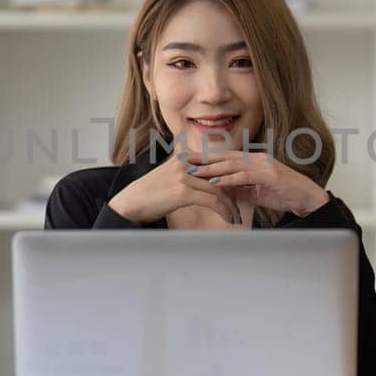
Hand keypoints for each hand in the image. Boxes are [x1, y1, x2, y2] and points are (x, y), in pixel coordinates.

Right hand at [106, 154, 239, 224]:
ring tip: (237, 215)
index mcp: (184, 157)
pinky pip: (211, 201)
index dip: (231, 177)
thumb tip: (207, 184)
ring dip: (231, 205)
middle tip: (244, 203)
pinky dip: (223, 210)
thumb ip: (189, 175)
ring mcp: (184, 175)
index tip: (242, 189)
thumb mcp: (170, 177)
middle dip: (234, 191)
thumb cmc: (150, 193)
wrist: (130, 203)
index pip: (216, 164)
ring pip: (218, 189)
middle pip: (220, 176)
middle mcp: (185, 162)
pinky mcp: (183, 191)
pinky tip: (227, 218)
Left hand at [186, 150, 329, 216]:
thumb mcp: (256, 193)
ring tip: (194, 171)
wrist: (308, 199)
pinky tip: (216, 183)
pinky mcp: (270, 175)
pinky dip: (229, 179)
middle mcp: (257, 158)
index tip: (188, 159)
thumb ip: (240, 190)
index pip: (225, 157)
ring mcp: (264, 165)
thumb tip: (221, 193)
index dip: (206, 158)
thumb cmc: (284, 195)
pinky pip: (245, 176)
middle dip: (203, 158)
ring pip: (232, 165)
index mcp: (253, 161)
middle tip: (183, 160)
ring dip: (212, 168)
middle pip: (225, 157)